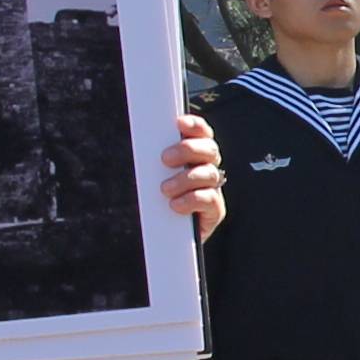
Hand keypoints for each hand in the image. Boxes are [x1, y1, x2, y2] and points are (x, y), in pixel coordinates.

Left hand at [162, 111, 224, 233]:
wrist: (164, 237)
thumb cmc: (156, 203)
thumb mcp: (153, 177)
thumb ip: (154, 162)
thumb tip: (144, 145)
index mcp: (195, 156)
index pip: (202, 133)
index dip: (194, 125)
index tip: (178, 122)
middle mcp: (207, 169)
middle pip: (209, 149)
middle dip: (188, 150)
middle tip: (165, 158)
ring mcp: (213, 189)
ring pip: (209, 174)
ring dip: (186, 178)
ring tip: (165, 189)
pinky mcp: (215, 211)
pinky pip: (210, 199)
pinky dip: (192, 199)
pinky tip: (176, 204)